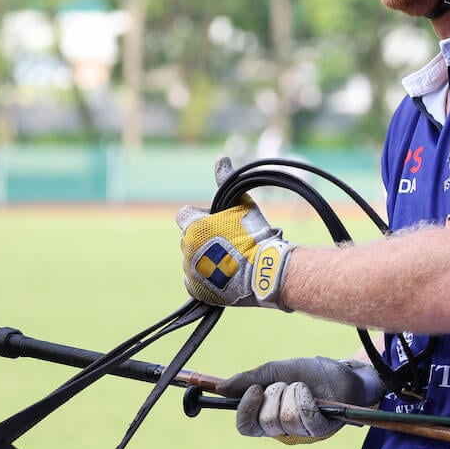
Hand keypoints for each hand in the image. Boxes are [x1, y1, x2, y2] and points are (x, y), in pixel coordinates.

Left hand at [176, 158, 293, 309]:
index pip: (184, 215)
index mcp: (193, 227)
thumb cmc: (254, 235)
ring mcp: (191, 272)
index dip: (201, 216)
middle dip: (204, 237)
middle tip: (230, 240)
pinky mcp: (197, 290)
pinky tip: (224, 273)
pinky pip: (194, 280)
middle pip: (190, 238)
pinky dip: (205, 277)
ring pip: (192, 259)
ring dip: (206, 257)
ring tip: (231, 259)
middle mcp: (186, 250)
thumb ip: (226, 180)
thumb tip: (221, 158)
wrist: (265, 271)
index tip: (218, 221)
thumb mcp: (242, 203)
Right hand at [219, 357, 383, 442]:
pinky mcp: (321, 428)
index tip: (255, 389)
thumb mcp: (275, 370)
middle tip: (285, 383)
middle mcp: (283, 428)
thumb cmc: (308, 371)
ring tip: (301, 385)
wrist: (340, 369)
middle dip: (273, 395)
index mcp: (267, 414)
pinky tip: (309, 391)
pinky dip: (304, 398)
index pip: (245, 426)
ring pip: (284, 420)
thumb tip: (219, 387)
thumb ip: (248, 380)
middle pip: (264, 423)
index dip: (245, 409)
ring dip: (291, 393)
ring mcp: (302, 430)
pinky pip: (305, 419)